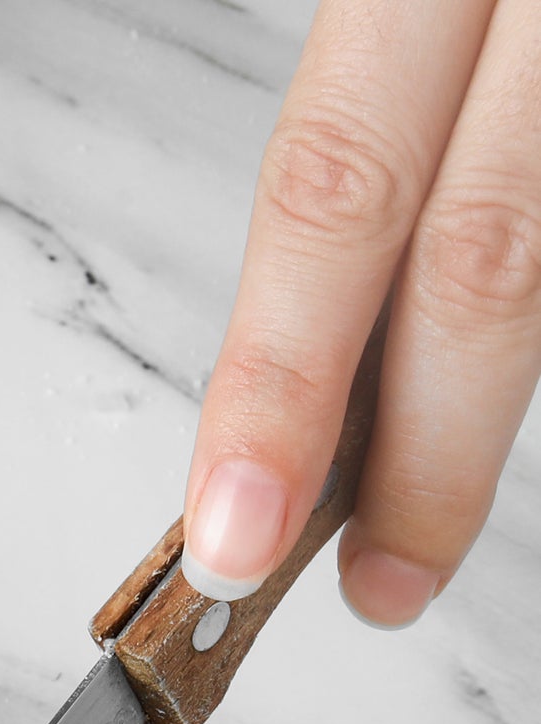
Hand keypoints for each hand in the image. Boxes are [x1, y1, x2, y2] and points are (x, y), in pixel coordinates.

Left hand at [184, 0, 540, 627]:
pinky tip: (506, 387)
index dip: (278, 382)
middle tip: (375, 586)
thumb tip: (341, 350)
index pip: (336, 184)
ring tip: (434, 509)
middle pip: (487, 253)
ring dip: (499, 404)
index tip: (229, 539)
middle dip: (422, 458)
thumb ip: (405, 123)